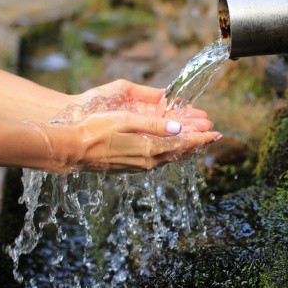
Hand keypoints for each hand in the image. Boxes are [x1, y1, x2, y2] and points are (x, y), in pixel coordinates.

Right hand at [42, 110, 221, 172]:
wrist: (70, 150)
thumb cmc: (94, 130)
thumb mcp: (125, 120)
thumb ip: (153, 124)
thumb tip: (178, 127)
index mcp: (149, 148)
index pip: (183, 143)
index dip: (201, 137)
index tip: (216, 132)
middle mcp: (147, 161)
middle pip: (179, 152)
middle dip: (196, 142)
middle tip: (211, 135)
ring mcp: (139, 166)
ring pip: (168, 157)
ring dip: (183, 148)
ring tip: (195, 141)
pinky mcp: (130, 167)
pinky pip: (156, 160)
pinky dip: (168, 152)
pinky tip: (169, 148)